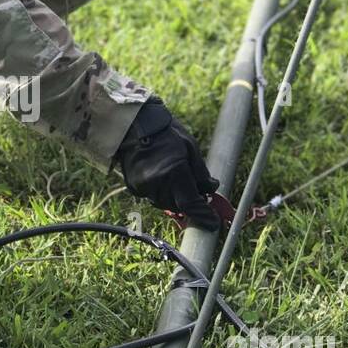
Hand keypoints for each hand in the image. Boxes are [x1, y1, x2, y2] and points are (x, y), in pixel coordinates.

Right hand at [114, 99, 220, 230]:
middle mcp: (157, 182)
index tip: (213, 222)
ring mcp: (143, 186)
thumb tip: (211, 189)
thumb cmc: (165, 132)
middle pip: (178, 206)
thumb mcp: (190, 147)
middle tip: (197, 192)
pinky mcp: (134, 187)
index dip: (203, 215)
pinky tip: (162, 176)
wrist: (134, 124)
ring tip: (177, 178)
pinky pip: (153, 197)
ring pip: (165, 203)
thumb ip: (201, 172)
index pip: (190, 203)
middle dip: (189, 203)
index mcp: (174, 170)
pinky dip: (162, 192)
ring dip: (175, 198)